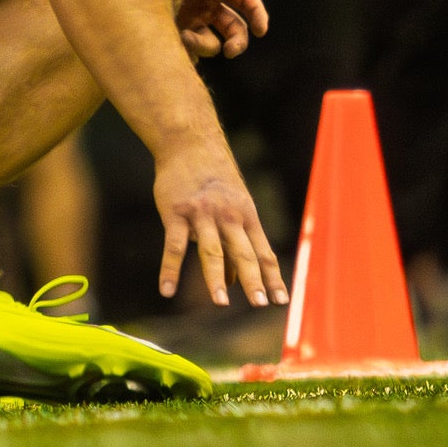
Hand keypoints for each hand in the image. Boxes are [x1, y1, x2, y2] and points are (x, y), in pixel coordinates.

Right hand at [154, 140, 283, 307]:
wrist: (189, 143)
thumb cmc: (214, 180)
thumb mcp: (233, 206)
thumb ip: (234, 243)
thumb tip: (236, 281)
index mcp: (246, 216)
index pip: (263, 253)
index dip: (272, 277)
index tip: (281, 301)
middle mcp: (228, 216)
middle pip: (243, 253)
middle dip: (253, 280)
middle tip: (260, 304)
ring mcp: (202, 214)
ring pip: (211, 250)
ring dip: (216, 278)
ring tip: (222, 303)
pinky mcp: (176, 212)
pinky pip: (173, 245)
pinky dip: (170, 270)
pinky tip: (166, 290)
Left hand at [174, 0, 267, 59]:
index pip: (245, 1)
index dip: (257, 15)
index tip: (261, 30)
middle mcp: (208, 7)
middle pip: (235, 29)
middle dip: (237, 41)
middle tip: (231, 51)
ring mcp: (194, 24)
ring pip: (212, 46)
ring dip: (201, 45)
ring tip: (181, 36)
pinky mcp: (178, 38)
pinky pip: (191, 55)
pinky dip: (186, 53)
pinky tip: (172, 40)